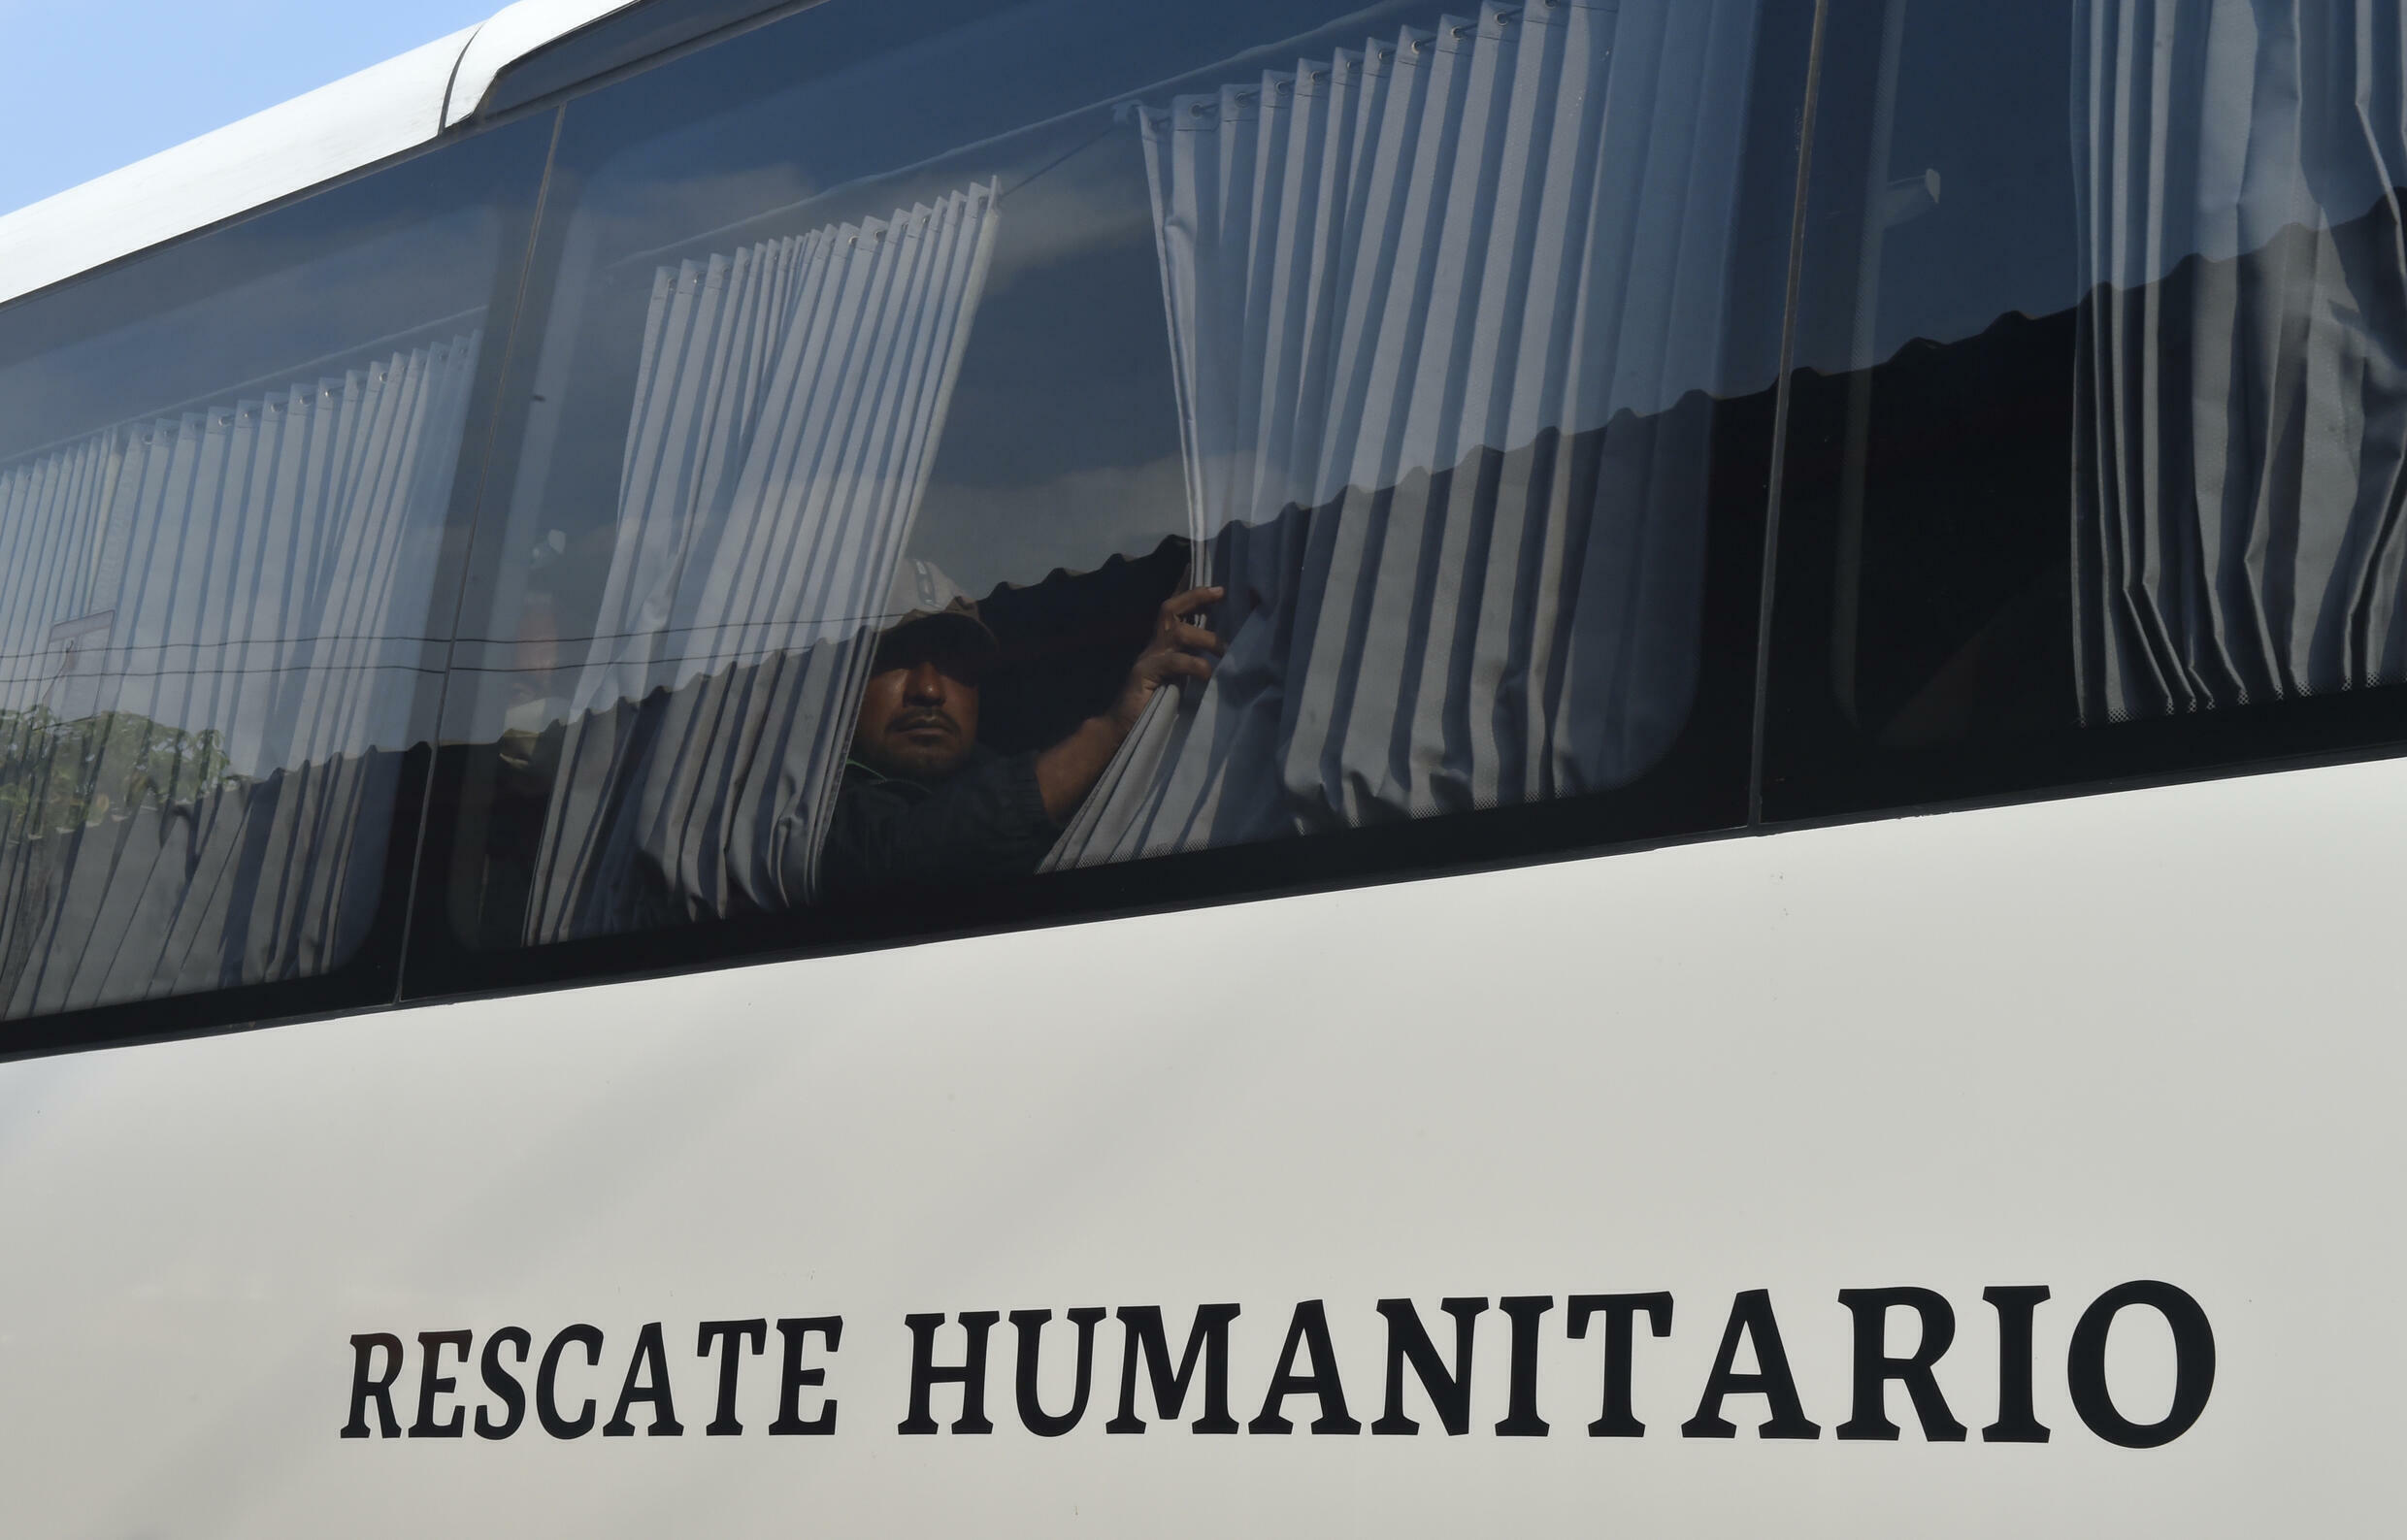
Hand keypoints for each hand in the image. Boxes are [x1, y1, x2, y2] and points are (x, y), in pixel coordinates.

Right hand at [1108, 586, 1224, 733]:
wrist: (1120, 727)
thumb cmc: (1153, 705)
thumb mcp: (1176, 678)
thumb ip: (1191, 662)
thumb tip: (1223, 652)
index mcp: (1161, 645)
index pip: (1173, 610)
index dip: (1189, 591)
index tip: (1211, 578)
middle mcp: (1154, 646)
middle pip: (1170, 609)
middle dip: (1195, 596)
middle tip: (1221, 592)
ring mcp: (1148, 659)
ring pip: (1177, 632)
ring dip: (1205, 637)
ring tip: (1225, 651)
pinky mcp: (1145, 675)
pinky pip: (1174, 662)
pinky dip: (1194, 665)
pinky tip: (1207, 674)